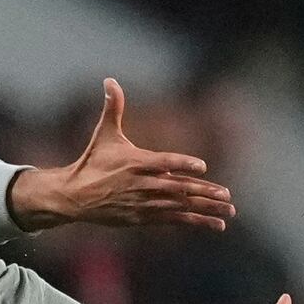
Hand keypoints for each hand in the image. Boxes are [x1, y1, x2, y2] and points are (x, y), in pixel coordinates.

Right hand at [8, 78, 235, 231]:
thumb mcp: (103, 134)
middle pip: (178, 188)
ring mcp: (144, 203)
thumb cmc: (92, 162)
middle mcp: (142, 184)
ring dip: (205, 208)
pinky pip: (174, 220)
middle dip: (204, 192)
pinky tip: (214, 223)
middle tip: (227, 194)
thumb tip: (110, 79)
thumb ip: (113, 107)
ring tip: (229, 210)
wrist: (75, 197)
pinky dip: (194, 221)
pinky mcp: (143, 218)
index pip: (163, 162)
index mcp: (135, 162)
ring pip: (180, 206)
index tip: (202, 166)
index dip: (182, 164)